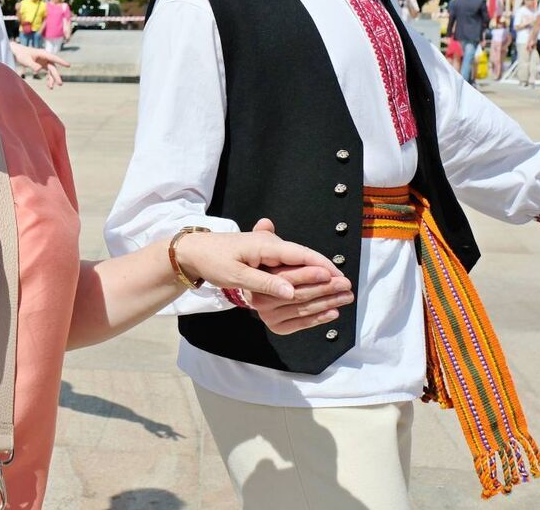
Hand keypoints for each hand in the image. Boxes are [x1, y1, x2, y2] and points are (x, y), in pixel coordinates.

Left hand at [9, 41, 68, 88]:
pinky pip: (47, 72)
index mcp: (43, 54)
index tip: (68, 65)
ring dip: (51, 79)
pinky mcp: (41, 64)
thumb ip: (32, 65)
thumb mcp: (26, 60)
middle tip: (60, 84)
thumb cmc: (21, 54)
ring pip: (51, 71)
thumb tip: (39, 70)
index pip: (54, 58)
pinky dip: (48, 78)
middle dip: (56, 76)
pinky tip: (48, 85)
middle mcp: (45, 57)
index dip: (61, 62)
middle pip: (53, 67)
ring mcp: (43, 61)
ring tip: (50, 88)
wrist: (15, 52)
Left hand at [176, 219, 349, 334]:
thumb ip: (265, 284)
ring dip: (315, 274)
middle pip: (305, 258)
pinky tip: (311, 285)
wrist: (193, 251)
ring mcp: (268, 249)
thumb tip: (293, 294)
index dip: (323, 267)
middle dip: (325, 271)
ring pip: (298, 262)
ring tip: (335, 287)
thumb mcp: (236, 275)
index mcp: (267, 245)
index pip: (302, 255)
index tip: (340, 278)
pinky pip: (287, 265)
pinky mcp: (263, 256)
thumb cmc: (212, 261)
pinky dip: (301, 274)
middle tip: (346, 287)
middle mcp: (271, 244)